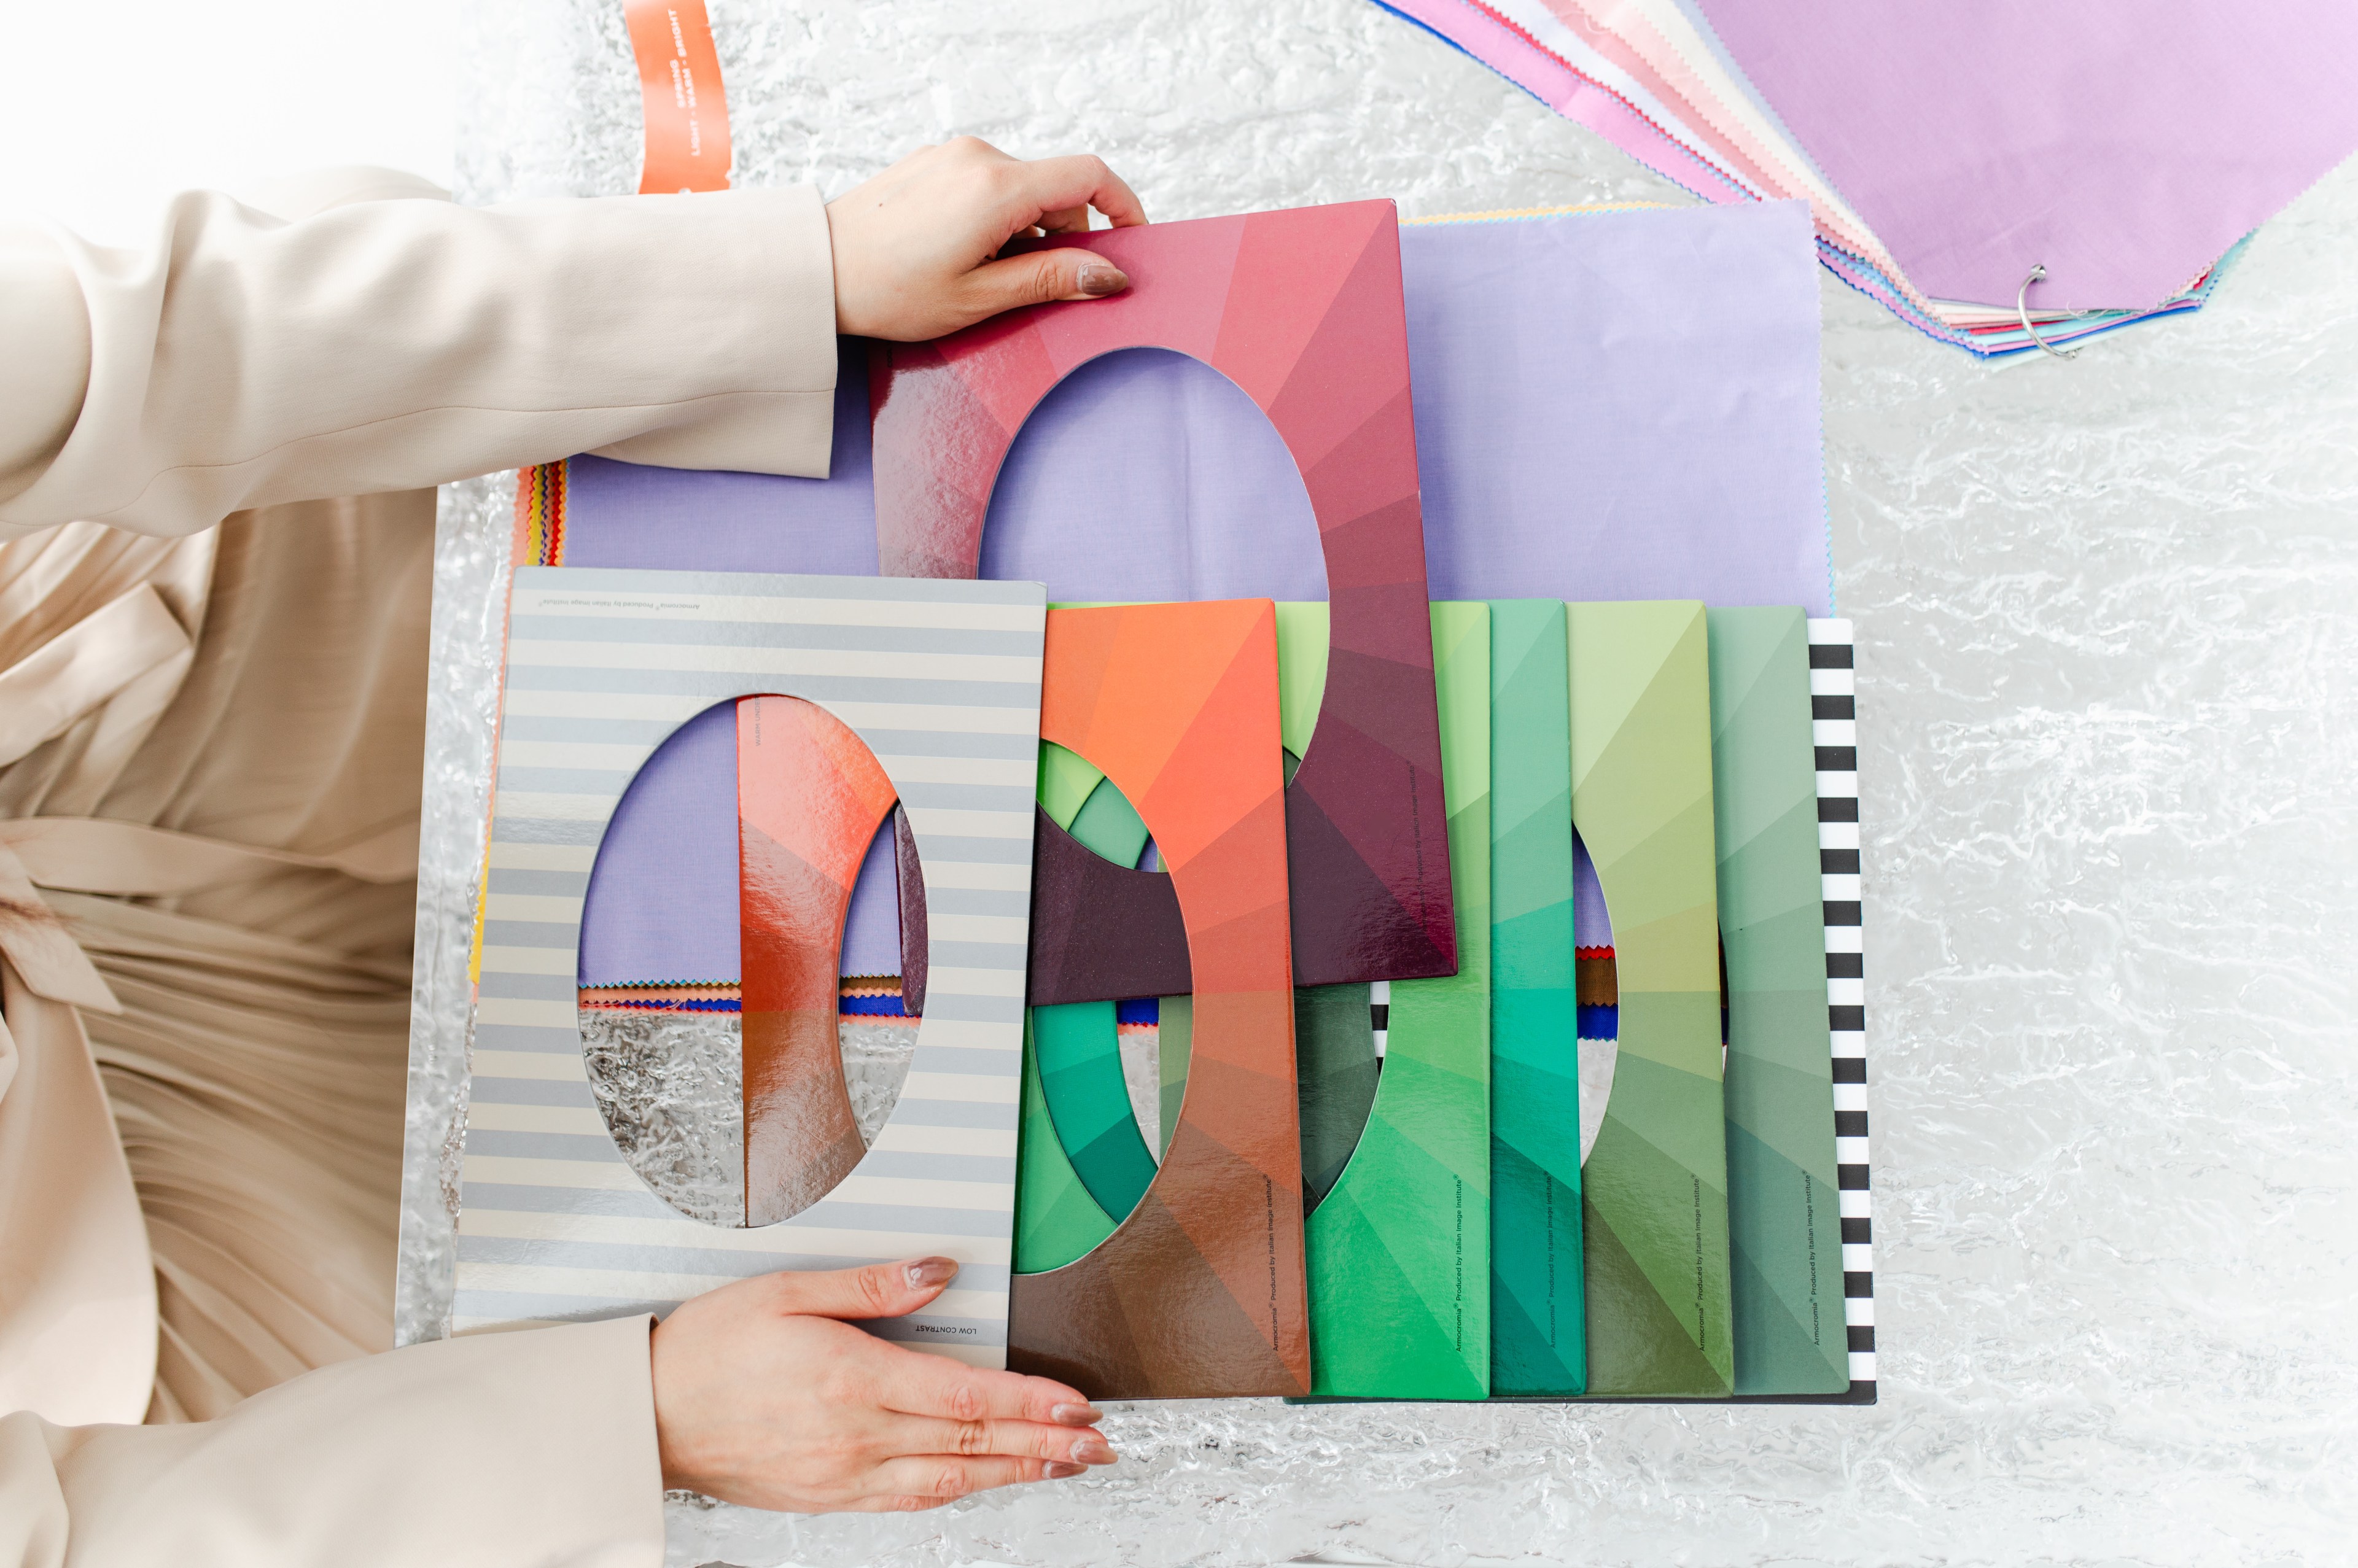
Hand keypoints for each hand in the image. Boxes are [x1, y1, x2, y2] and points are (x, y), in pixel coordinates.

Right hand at [649, 1256, 1117, 1511]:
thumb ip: (869, 1285)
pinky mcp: (828, 1497)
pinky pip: (908, 1499)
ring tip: (1064, 1466)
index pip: (966, 1399)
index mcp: (851, 1380)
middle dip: (1045, 1446)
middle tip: (1100, 1445)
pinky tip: (985, 1483)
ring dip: (1014, 1474)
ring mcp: (843, 1475)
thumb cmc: (708, 1348)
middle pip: (972, 1447)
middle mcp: (855, 1436)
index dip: (1031, 1404)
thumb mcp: (785, 1290)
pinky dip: (958, 1491)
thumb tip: (937, 1272)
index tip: (1078, 1404)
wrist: (645, 1415)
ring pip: (949, 1481)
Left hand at [826, 135, 1146, 339]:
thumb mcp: (979, 299)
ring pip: (1022, 190)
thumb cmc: (888, 291)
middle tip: (1029, 286)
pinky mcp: (934, 163)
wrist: (818, 271)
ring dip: (1023, 232)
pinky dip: (995, 220)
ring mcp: (952, 156)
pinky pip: (988, 186)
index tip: (1132, 241)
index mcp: (996, 188)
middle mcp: (977, 158)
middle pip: (1055, 190)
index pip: (1089, 175)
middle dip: (1060, 237)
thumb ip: (1050, 280)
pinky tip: (960, 255)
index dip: (1123, 207)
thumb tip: (1108, 275)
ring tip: (981, 275)